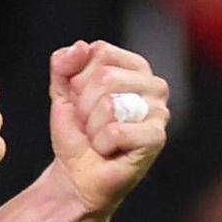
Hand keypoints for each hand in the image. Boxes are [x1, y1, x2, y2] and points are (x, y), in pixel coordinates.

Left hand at [48, 40, 169, 213]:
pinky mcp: (156, 138)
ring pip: (109, 104)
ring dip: (91, 126)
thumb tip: (81, 47)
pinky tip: (109, 150)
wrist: (76, 174)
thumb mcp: (62, 91)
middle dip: (83, 105)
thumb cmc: (76, 132)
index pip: (100, 52)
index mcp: (134, 67)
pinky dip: (101, 144)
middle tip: (88, 123)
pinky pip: (116, 131)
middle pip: (105, 77)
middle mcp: (153, 85)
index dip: (79, 79)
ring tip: (99, 137)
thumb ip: (64, 63)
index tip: (80, 99)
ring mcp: (159, 111)